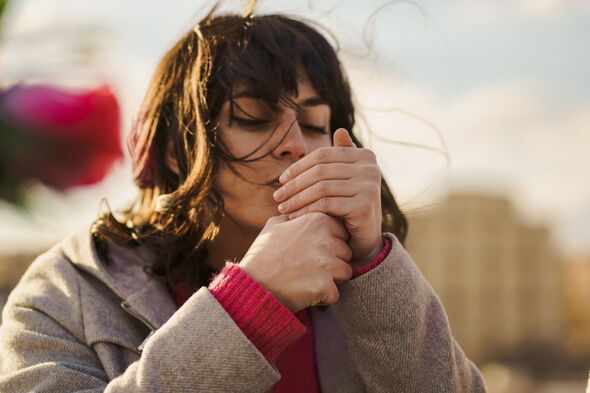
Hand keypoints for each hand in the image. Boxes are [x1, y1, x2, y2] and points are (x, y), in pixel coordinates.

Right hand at [239, 213, 352, 311]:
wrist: (251, 283)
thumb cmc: (262, 254)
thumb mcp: (274, 225)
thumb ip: (295, 216)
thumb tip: (302, 210)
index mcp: (317, 220)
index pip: (341, 232)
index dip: (329, 243)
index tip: (312, 251)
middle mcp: (325, 239)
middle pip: (346, 252)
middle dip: (333, 261)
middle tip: (310, 267)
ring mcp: (327, 263)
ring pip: (345, 272)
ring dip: (332, 279)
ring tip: (309, 279)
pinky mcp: (325, 286)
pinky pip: (335, 294)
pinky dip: (323, 297)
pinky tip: (305, 292)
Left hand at [273, 129, 382, 264]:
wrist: (365, 238)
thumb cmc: (349, 206)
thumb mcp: (344, 179)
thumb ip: (340, 157)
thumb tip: (339, 130)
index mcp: (365, 156)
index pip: (323, 155)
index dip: (299, 166)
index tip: (281, 180)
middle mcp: (371, 168)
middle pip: (320, 171)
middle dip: (294, 185)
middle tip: (277, 197)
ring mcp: (370, 186)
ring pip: (321, 188)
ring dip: (296, 199)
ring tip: (282, 208)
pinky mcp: (365, 206)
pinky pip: (327, 204)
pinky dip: (306, 210)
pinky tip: (294, 216)